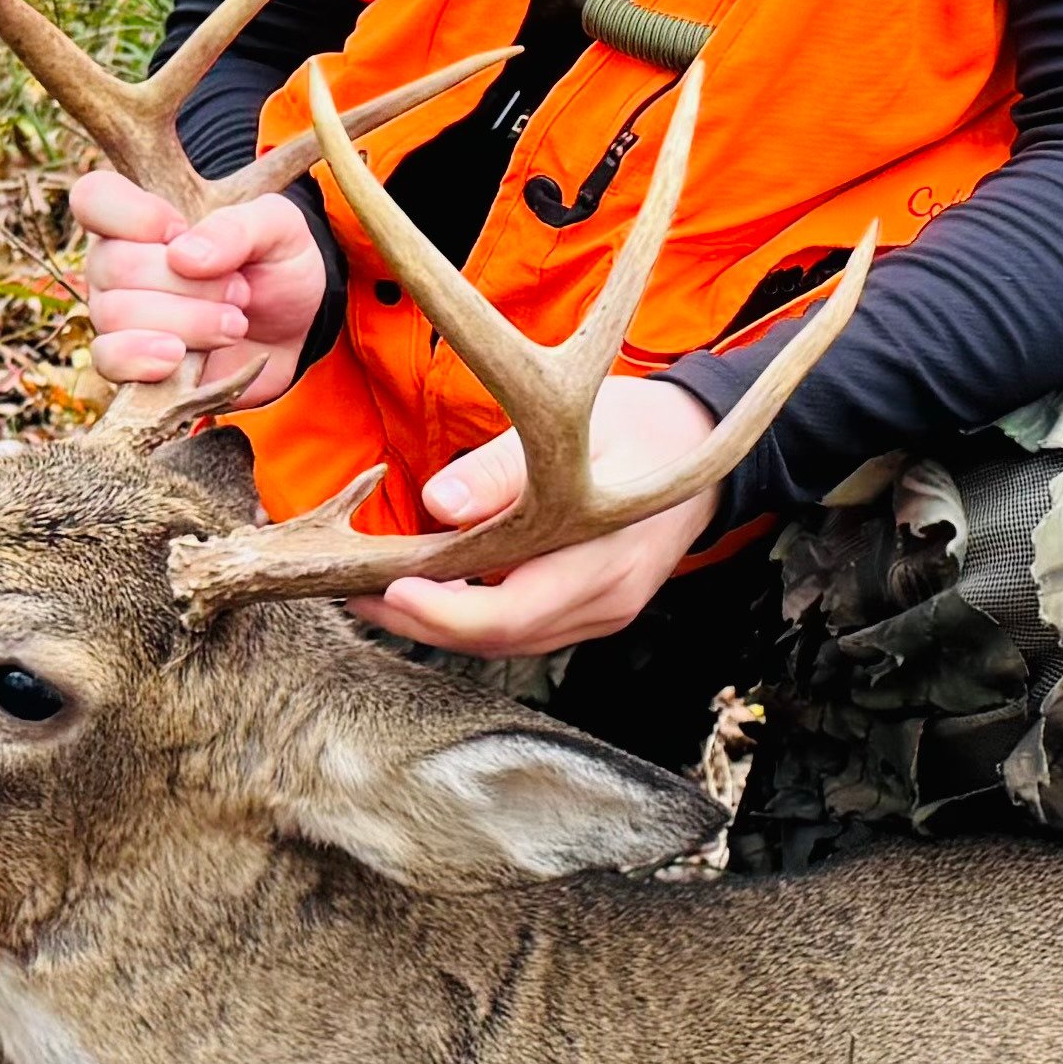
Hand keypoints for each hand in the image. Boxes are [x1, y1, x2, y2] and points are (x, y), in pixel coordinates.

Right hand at [73, 168, 328, 404]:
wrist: (296, 331)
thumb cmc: (276, 267)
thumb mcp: (280, 229)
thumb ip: (239, 226)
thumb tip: (182, 255)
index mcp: (143, 216)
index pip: (94, 197)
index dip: (133, 215)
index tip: (180, 229)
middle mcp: (118, 262)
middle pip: (113, 264)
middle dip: (187, 282)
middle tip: (239, 289)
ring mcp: (118, 313)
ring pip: (115, 314)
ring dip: (187, 321)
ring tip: (235, 323)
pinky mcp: (130, 362)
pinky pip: (108, 359)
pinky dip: (145, 358)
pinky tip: (181, 358)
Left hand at [358, 377, 720, 657]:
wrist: (705, 444)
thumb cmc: (640, 426)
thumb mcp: (579, 424)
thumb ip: (505, 468)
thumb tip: (439, 502)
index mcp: (604, 559)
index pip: (512, 612)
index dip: (443, 612)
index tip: (387, 588)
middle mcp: (606, 600)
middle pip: (501, 638)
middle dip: (424, 621)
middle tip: (358, 593)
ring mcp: (605, 611)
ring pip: (511, 639)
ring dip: (445, 621)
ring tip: (384, 591)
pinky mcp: (597, 608)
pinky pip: (528, 627)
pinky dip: (478, 614)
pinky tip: (442, 588)